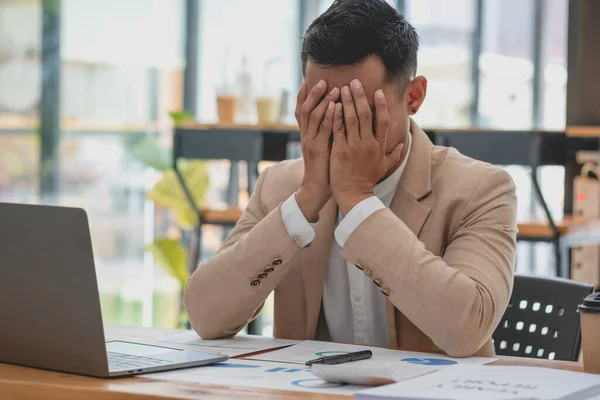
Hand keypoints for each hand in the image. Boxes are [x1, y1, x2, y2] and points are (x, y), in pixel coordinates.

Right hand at [294, 80, 339, 221]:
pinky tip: (335, 106)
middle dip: (314, 94)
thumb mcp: (323, 148)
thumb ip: (326, 134)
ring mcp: (310, 142)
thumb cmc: (324, 169)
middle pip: (305, 109)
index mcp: (307, 135)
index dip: (303, 97)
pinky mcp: (318, 149)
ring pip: (313, 116)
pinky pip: (323, 129)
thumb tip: (335, 119)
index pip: (301, 112)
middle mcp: (306, 136)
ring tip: (333, 88)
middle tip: (323, 81)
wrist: (316, 188)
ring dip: (323, 101)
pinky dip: (328, 116)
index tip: (307, 82)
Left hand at [330, 80, 403, 214]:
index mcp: (379, 145)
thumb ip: (395, 154)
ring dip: (347, 101)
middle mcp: (367, 143)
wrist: (353, 194)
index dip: (381, 105)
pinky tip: (333, 105)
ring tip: (342, 88)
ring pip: (351, 119)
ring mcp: (353, 146)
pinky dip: (336, 116)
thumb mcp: (385, 167)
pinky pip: (338, 129)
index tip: (377, 92)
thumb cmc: (368, 179)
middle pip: (365, 115)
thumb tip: (404, 143)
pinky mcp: (340, 150)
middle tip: (354, 82)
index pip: (383, 120)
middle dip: (359, 96)